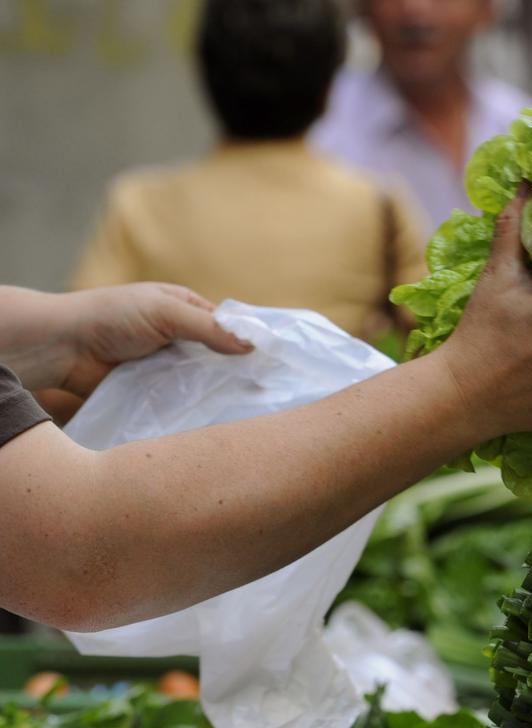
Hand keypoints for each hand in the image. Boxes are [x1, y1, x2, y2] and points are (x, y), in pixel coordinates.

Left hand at [2, 283, 253, 395]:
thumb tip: (253, 346)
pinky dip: (195, 406)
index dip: (249, 340)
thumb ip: (209, 328)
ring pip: (202, 380)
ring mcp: (166, 366)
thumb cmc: (112, 317)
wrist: (62, 348)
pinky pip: (182, 400)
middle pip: (219, 355)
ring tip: (248, 408)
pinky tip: (217, 418)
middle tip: (267, 390)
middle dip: (237, 370)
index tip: (274, 360)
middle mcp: (179, 337)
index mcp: (184, 308)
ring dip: (216, 391)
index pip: (228, 325)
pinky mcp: (153, 391)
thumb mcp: (166, 312)